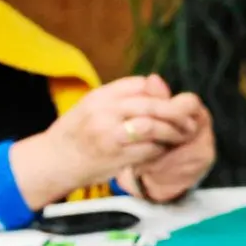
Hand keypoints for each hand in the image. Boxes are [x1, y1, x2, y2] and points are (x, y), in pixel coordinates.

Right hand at [13, 77, 197, 206]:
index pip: (140, 85)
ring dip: (172, 132)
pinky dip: (161, 150)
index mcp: (99, 95)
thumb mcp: (93, 105)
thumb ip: (123, 95)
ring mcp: (109, 135)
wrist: (54, 161)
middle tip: (190, 120)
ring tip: (181, 135)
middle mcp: (104, 112)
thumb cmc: (76, 132)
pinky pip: (148, 150)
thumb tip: (156, 84)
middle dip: (175, 112)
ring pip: (153, 127)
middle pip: (150, 104)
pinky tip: (163, 150)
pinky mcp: (116, 156)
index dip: (161, 93)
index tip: (174, 101)